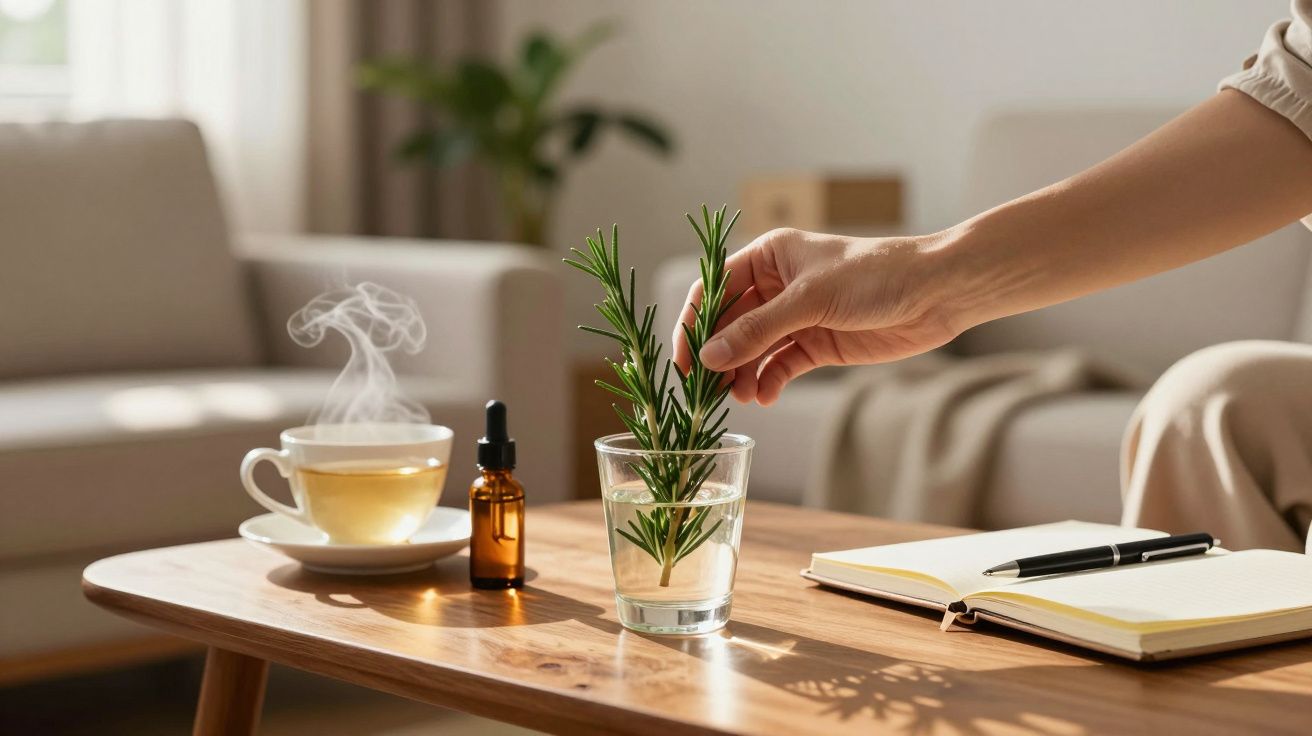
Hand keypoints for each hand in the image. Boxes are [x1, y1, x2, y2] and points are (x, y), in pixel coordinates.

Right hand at [673, 228, 960, 405]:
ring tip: (740, 397)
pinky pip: (779, 366)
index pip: (714, 289)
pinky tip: (764, 397)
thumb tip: (710, 358)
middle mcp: (777, 286)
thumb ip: (758, 330)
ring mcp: (796, 317)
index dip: (695, 323)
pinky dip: (768, 382)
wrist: (936, 293)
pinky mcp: (817, 344)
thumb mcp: (810, 299)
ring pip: (753, 350)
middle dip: (719, 356)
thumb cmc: (875, 276)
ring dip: (742, 374)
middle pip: (730, 324)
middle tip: (707, 389)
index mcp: (769, 257)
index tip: (685, 358)